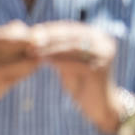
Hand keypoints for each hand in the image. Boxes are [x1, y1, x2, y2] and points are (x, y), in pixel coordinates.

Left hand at [33, 20, 119, 134]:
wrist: (99, 106)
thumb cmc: (80, 81)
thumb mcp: (68, 59)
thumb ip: (59, 46)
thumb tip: (36, 31)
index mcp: (98, 36)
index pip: (70, 28)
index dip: (50, 29)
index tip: (32, 30)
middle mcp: (104, 42)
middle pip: (70, 35)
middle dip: (48, 37)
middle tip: (30, 39)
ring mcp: (104, 55)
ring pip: (71, 47)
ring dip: (49, 48)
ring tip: (31, 50)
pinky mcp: (100, 69)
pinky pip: (73, 62)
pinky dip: (56, 60)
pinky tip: (42, 61)